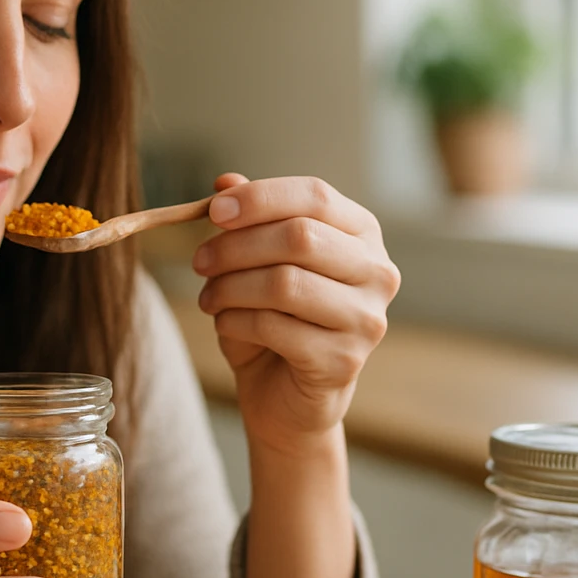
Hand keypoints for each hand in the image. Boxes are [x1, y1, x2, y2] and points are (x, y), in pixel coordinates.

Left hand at [192, 174, 398, 453]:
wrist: (285, 395)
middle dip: (236, 246)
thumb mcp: (258, 263)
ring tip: (208, 296)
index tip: (214, 211)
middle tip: (199, 261)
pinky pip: (276, 327)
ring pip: (285, 283)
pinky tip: (225, 324)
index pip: (315, 196)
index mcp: (362, 234)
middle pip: (300, 237)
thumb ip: (249, 221)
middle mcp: (377, 272)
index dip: (261, 198)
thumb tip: (225, 182)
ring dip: (231, 287)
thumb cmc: (276, 319)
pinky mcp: (344, 361)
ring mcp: (366, 319)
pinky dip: (236, 321)